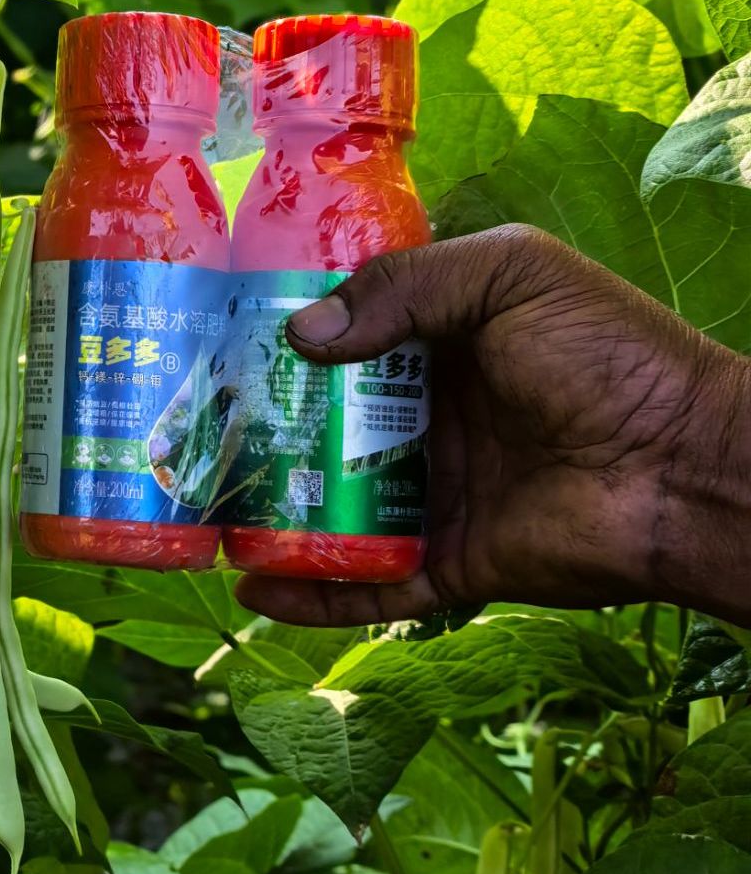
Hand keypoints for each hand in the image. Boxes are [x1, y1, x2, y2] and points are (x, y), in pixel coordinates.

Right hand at [234, 226, 750, 628]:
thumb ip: (407, 287)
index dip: (283, 333)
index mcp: (442, 344)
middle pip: (322, 425)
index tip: (211, 332)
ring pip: (331, 507)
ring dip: (270, 510)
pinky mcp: (451, 565)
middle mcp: (430, 419)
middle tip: (183, 423)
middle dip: (257, 426)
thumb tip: (302, 336)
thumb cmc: (612, 356)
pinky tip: (253, 586)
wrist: (689, 469)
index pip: (345, 335)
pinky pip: (369, 587)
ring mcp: (437, 494)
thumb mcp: (509, 278)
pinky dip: (311, 595)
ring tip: (197, 505)